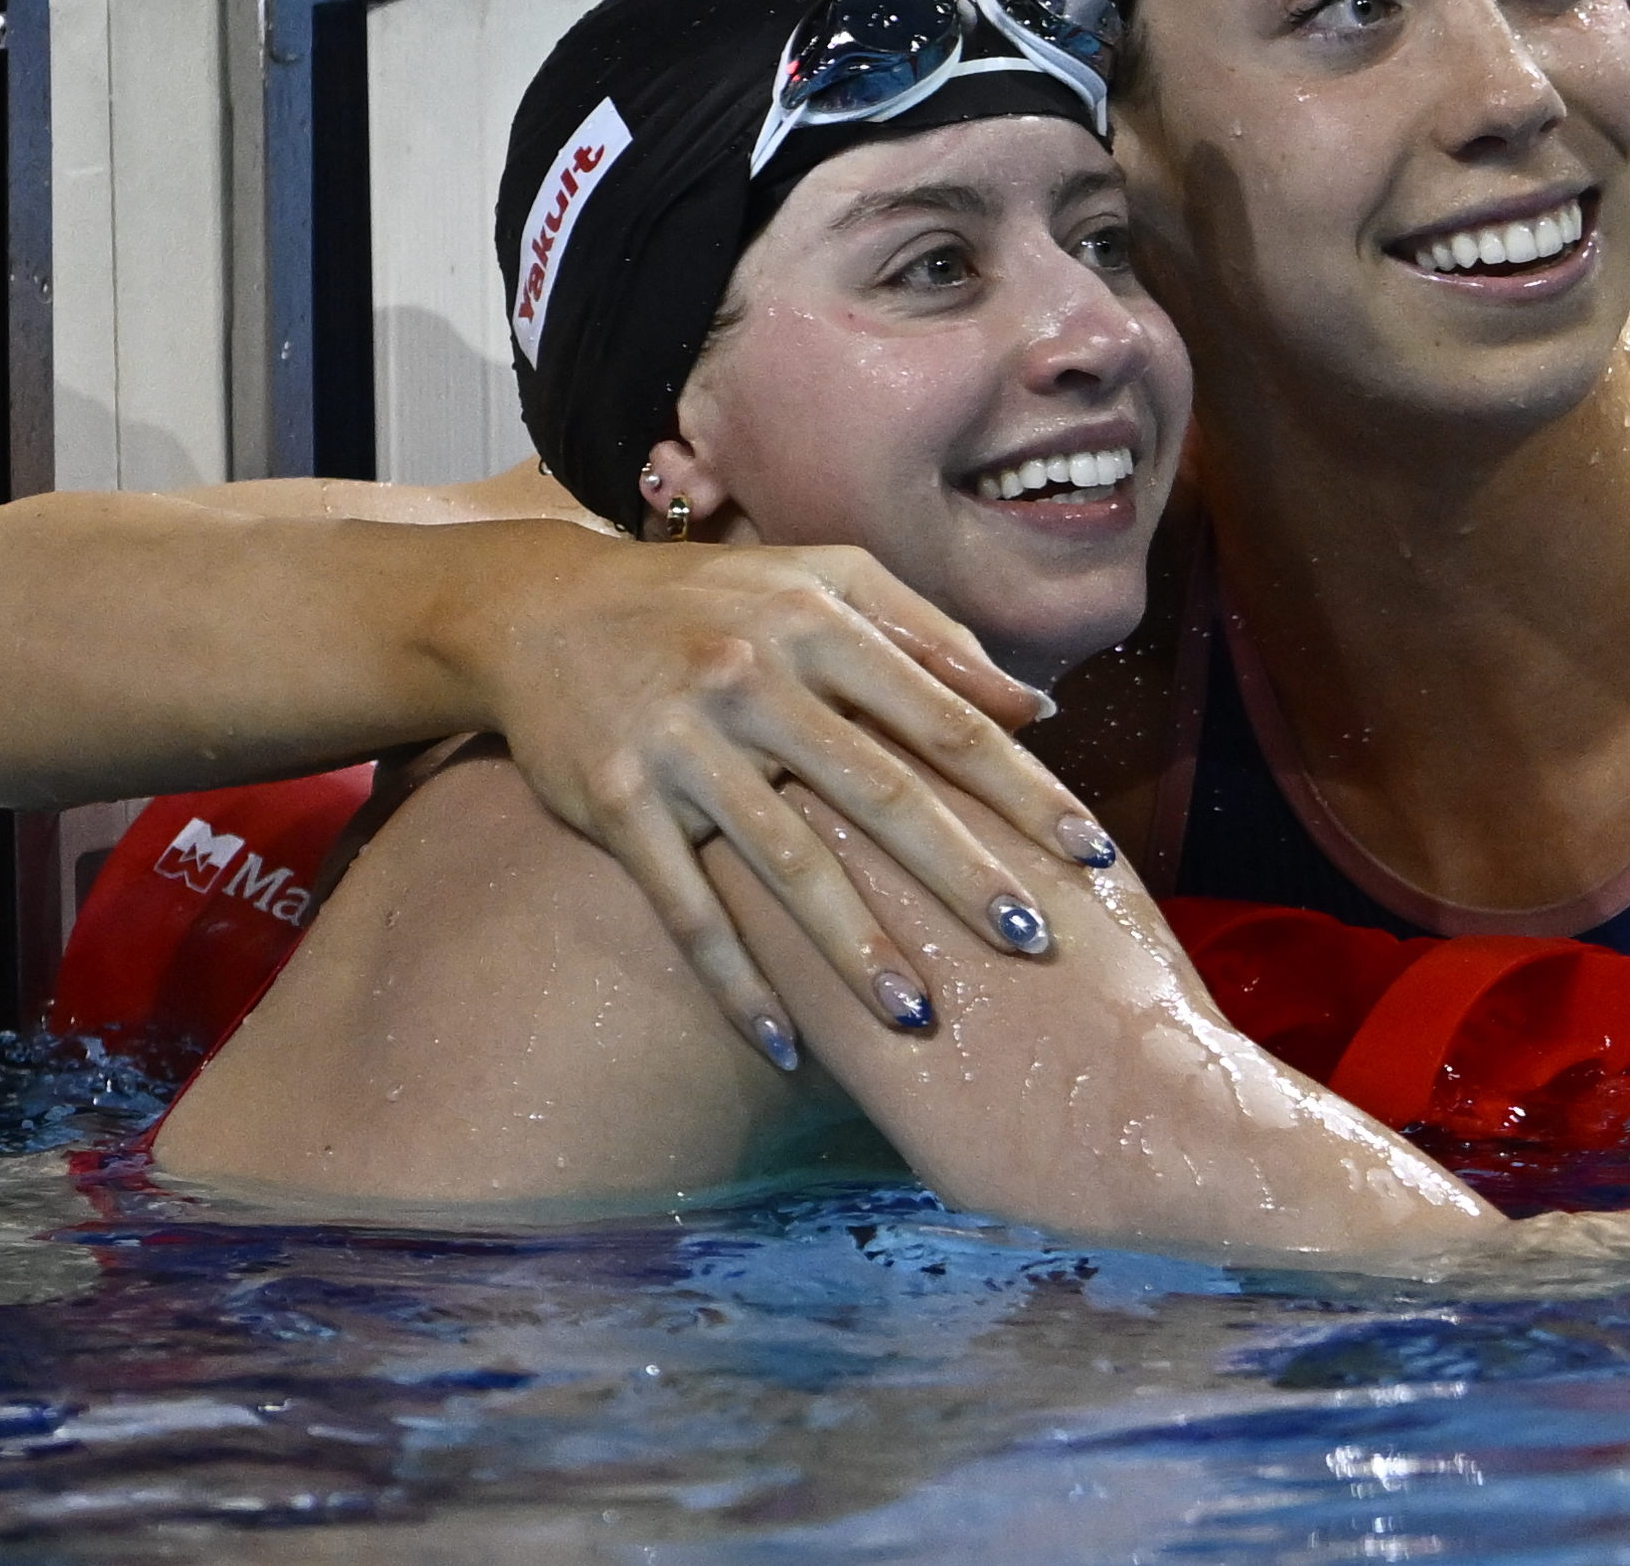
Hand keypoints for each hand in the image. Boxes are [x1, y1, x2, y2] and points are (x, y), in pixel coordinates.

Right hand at [454, 536, 1114, 1068]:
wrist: (537, 609)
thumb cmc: (711, 600)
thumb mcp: (822, 581)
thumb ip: (931, 636)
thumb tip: (1037, 708)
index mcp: (820, 624)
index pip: (945, 718)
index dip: (1024, 788)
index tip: (1092, 852)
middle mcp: (754, 678)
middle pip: (881, 792)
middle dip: (963, 874)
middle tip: (1034, 943)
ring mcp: (682, 743)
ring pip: (786, 863)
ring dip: (854, 950)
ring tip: (919, 1018)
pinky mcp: (617, 800)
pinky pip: (684, 909)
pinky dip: (734, 983)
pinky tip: (784, 1048)